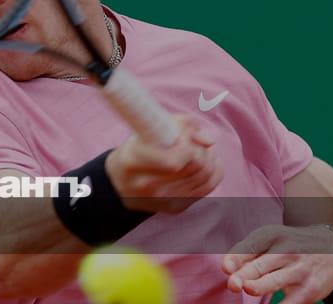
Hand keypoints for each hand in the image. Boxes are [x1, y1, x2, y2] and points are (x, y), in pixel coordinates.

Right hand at [105, 115, 223, 213]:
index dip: (188, 146)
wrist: (120, 184)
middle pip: (195, 167)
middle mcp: (147, 185)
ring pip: (205, 176)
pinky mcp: (175, 207)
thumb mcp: (148, 128)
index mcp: (134, 160)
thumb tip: (210, 141)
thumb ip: (182, 125)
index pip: (174, 161)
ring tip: (197, 151)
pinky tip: (203, 163)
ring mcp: (162, 200)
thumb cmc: (137, 149)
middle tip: (193, 142)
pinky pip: (208, 187)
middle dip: (201, 150)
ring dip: (208, 158)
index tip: (184, 137)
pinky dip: (213, 171)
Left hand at [221, 225, 332, 303]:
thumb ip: (249, 253)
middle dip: (245, 276)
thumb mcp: (272, 240)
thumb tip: (227, 270)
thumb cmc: (290, 246)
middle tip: (233, 284)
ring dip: (259, 287)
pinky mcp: (309, 290)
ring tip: (249, 289)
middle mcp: (287, 251)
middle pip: (261, 265)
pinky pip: (290, 303)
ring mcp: (299, 271)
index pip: (251, 247)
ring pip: (275, 282)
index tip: (225, 268)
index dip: (236, 258)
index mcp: (272, 235)